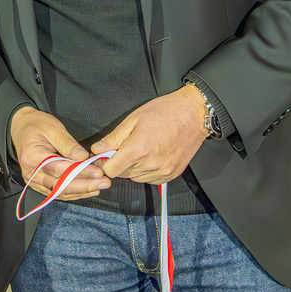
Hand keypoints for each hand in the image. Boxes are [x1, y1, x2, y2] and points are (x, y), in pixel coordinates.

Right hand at [10, 107, 109, 199]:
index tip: (98, 172)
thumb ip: (68, 144)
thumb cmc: (37, 125)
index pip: (60, 168)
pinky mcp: (38, 184)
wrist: (21, 128)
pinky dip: (73, 193)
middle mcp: (31, 172)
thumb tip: (83, 158)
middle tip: (104, 183)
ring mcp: (33, 180)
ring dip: (81, 192)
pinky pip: (57, 192)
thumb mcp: (53, 128)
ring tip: (100, 187)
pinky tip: (88, 190)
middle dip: (84, 186)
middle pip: (60, 185)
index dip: (80, 172)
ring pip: (59, 192)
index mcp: (33, 156)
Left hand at [92, 85, 207, 184]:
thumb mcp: (133, 119)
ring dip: (132, 167)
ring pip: (136, 178)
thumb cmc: (165, 111)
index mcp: (138, 149)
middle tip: (125, 147)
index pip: (111, 170)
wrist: (193, 114)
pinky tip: (152, 155)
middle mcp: (150, 164)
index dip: (104, 163)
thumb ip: (113, 138)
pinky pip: (150, 179)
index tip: (104, 156)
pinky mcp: (171, 174)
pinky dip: (146, 171)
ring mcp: (162, 171)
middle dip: (119, 163)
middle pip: (122, 174)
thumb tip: (97, 149)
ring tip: (141, 149)